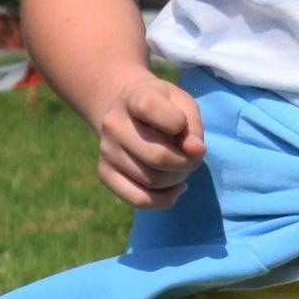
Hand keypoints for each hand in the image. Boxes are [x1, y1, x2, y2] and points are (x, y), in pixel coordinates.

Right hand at [89, 72, 203, 209]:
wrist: (129, 112)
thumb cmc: (165, 107)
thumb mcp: (183, 104)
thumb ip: (193, 125)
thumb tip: (194, 152)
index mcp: (132, 98)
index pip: (150, 109)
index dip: (178, 122)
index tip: (182, 124)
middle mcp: (113, 124)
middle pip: (156, 157)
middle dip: (186, 163)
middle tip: (193, 158)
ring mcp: (106, 151)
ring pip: (152, 181)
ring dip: (177, 180)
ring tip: (181, 168)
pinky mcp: (104, 173)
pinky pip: (139, 200)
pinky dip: (165, 199)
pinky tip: (174, 188)